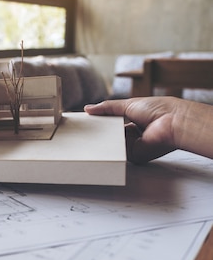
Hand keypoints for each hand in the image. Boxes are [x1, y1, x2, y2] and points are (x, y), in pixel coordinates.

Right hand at [85, 96, 212, 163]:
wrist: (173, 122)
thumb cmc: (158, 109)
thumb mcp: (127, 104)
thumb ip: (107, 107)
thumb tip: (88, 108)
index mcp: (134, 119)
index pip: (113, 122)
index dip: (102, 121)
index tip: (88, 120)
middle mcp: (135, 133)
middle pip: (112, 134)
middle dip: (101, 131)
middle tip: (86, 129)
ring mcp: (135, 145)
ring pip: (113, 144)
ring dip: (106, 139)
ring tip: (93, 134)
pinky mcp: (135, 155)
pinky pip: (119, 153)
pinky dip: (112, 148)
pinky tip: (106, 142)